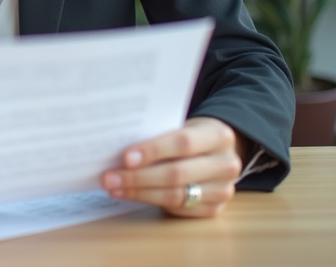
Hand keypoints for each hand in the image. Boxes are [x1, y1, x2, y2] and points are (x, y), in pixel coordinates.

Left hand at [100, 117, 242, 217]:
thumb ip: (159, 134)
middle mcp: (226, 164)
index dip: (153, 151)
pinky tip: (131, 195)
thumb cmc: (192, 135)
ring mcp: (223, 190)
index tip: (125, 158)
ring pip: (176, 196)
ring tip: (114, 188)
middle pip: (177, 174)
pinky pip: (178, 209)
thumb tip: (118, 149)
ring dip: (140, 193)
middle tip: (109, 177)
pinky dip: (151, 202)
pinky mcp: (215, 209)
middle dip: (138, 177)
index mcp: (219, 136)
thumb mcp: (184, 125)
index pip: (183, 143)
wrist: (219, 151)